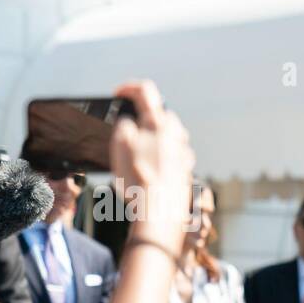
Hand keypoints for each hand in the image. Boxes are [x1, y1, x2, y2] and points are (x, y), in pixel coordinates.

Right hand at [109, 80, 194, 257]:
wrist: (159, 213)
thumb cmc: (138, 179)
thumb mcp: (120, 145)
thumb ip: (125, 127)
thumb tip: (131, 124)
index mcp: (159, 124)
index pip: (146, 91)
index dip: (128, 88)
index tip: (118, 94)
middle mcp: (176, 135)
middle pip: (160, 114)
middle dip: (143, 116)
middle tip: (127, 127)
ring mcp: (183, 153)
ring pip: (168, 135)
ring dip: (152, 137)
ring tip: (135, 153)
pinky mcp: (185, 170)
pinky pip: (172, 154)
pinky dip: (160, 155)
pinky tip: (148, 169)